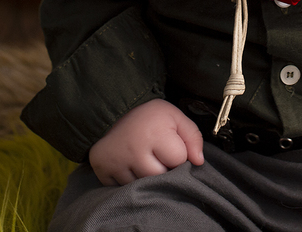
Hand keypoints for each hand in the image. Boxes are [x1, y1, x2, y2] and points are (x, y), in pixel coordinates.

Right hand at [88, 99, 205, 185]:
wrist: (112, 113)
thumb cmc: (149, 118)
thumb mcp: (174, 117)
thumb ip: (192, 137)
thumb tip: (199, 162)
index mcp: (154, 133)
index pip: (179, 159)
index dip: (177, 154)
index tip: (168, 144)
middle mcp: (133, 149)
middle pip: (161, 176)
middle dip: (163, 168)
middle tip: (155, 153)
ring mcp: (117, 162)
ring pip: (143, 185)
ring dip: (146, 177)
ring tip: (142, 158)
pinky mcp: (103, 171)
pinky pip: (124, 188)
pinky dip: (129, 180)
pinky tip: (128, 165)